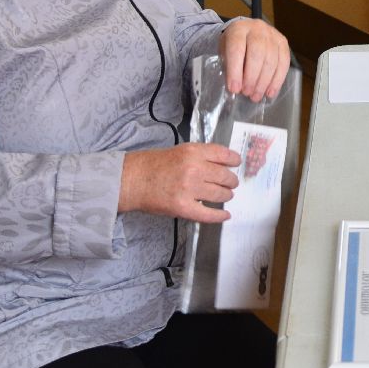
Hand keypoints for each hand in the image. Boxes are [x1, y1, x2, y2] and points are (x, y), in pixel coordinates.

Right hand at [119, 143, 241, 221]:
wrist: (131, 180)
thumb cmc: (153, 164)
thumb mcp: (179, 151)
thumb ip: (200, 156)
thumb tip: (221, 164)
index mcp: (193, 152)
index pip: (223, 154)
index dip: (234, 160)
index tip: (237, 164)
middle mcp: (194, 169)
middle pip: (225, 176)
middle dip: (231, 181)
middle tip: (231, 184)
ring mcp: (189, 189)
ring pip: (220, 194)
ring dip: (226, 196)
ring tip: (225, 196)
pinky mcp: (183, 207)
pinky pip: (208, 214)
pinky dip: (220, 216)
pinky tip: (225, 215)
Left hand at [220, 18, 289, 100]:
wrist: (247, 31)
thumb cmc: (234, 45)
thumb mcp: (225, 52)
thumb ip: (229, 67)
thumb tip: (237, 88)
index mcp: (238, 29)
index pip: (237, 49)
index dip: (235, 71)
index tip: (234, 89)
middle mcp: (257, 29)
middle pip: (257, 54)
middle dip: (252, 78)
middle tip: (247, 93)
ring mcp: (272, 34)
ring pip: (271, 60)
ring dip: (264, 82)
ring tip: (256, 96)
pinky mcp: (283, 42)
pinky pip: (284, 63)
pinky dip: (277, 80)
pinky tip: (270, 92)